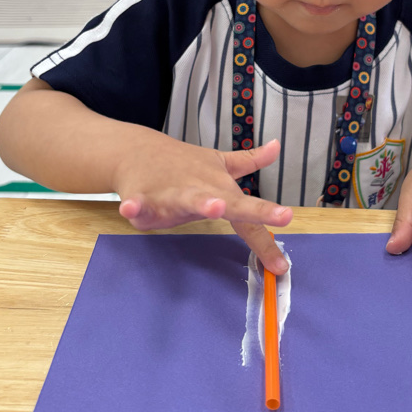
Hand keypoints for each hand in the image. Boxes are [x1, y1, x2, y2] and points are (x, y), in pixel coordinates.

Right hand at [116, 135, 291, 273]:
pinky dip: (134, 206)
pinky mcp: (142, 197)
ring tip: (214, 207)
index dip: (269, 232)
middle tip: (280, 214)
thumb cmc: (182, 164)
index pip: (248, 213)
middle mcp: (200, 191)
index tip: (282, 264)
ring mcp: (171, 194)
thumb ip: (247, 161)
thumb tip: (276, 147)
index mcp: (219, 189)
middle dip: (251, 209)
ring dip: (201, 204)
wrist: (136, 151)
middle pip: (229, 204)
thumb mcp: (217, 162)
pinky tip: (130, 209)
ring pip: (187, 200)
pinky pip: (138, 205)